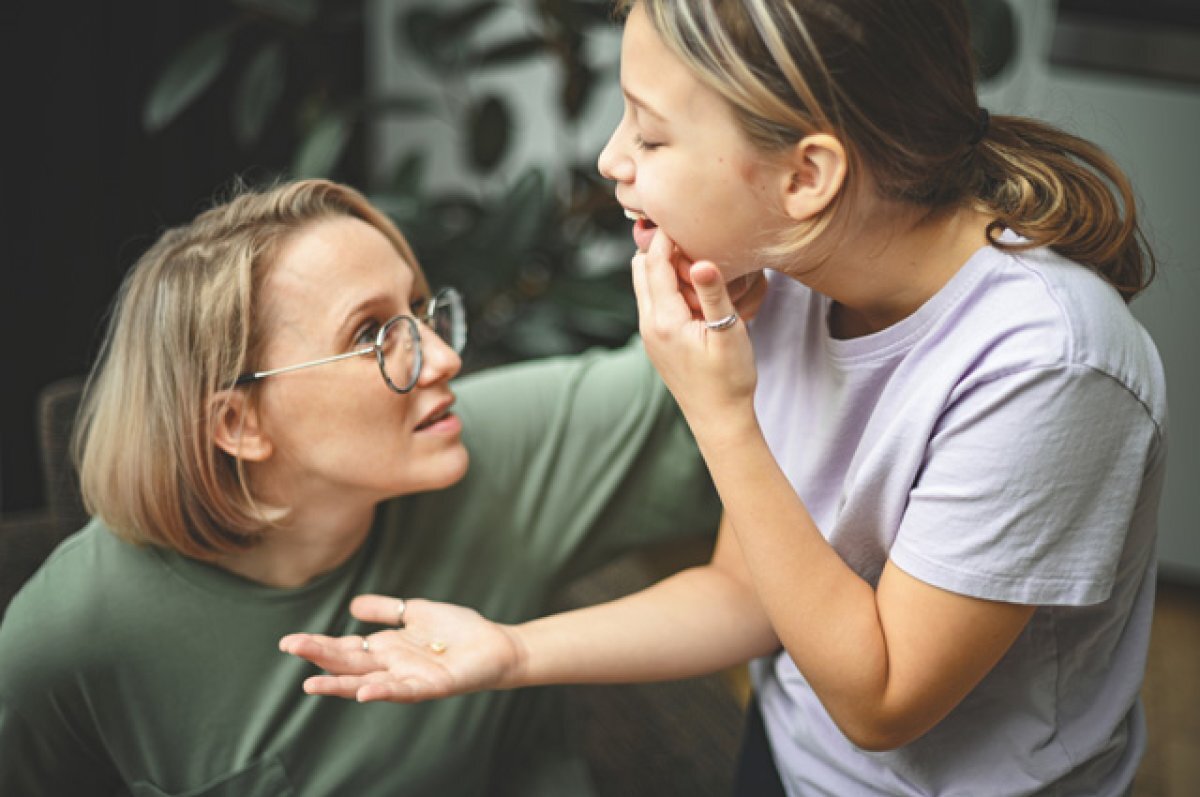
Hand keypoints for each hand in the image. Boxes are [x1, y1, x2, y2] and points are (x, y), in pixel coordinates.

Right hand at [279, 595, 522, 702]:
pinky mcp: (431, 686)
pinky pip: (403, 690)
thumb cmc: (458, 630)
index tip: (288, 642)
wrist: (496, 644)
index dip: (318, 645)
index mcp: (386, 649)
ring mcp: (409, 678)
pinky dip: (383, 691)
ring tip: (311, 684)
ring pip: (367, 683)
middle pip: (349, 663)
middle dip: (319, 657)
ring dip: (340, 684)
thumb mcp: (416, 611)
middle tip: (289, 647)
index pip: (345, 648)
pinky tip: (363, 691)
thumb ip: (386, 610)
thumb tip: (352, 605)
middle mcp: (392, 666)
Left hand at [632, 230, 757, 432]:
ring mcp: (649, 335)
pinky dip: (664, 286)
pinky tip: (691, 288)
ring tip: (693, 260)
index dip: (666, 236)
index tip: (682, 214)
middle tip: (690, 236)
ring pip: (644, 285)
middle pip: (640, 270)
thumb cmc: (730, 379)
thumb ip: (713, 293)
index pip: (654, 263)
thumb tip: (700, 260)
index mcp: (663, 320)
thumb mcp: (728, 332)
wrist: (720, 420)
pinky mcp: (656, 343)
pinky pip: (652, 302)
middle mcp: (648, 325)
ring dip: (661, 268)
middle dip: (660, 249)